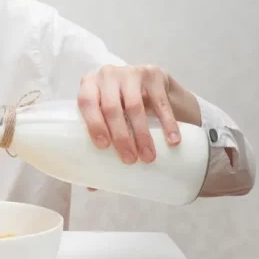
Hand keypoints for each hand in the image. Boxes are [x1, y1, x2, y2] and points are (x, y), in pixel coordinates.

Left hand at [77, 64, 201, 165]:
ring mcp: (132, 71)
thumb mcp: (109, 121)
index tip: (104, 147)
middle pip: (111, 108)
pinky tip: (172, 141)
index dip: (93, 124)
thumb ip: (101, 145)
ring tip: (147, 157)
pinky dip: (168, 124)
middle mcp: (108, 74)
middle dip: (121, 137)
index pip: (86, 102)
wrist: (152, 87)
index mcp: (89, 85)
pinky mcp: (155, 73)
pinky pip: (161, 102)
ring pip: (135, 106)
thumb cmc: (122, 109)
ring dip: (142, 135)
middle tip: (129, 160)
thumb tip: (91, 186)